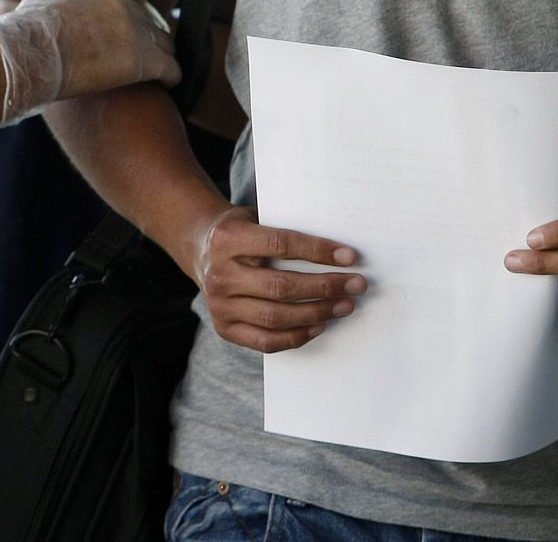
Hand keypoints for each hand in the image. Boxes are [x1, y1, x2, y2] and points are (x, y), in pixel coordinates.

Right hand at [0, 0, 178, 124]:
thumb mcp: (34, 8)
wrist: (33, 56)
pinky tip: (168, 86)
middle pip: (155, 23)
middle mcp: (124, 8)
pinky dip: (172, 77)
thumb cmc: (27, 37)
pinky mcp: (146, 60)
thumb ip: (40, 1)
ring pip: (167, 44)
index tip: (134, 40)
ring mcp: (138, 32)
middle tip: (153, 59)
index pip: (134, 6)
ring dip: (164, 59)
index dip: (137, 25)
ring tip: (162, 75)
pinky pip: (172, 68)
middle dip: (155, 40)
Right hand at [189, 206, 363, 353]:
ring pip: (277, 316)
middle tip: (357, 284)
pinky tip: (321, 325)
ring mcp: (220, 305)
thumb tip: (338, 248)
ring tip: (345, 305)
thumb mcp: (255, 217)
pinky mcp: (225, 328)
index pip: (281, 245)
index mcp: (228, 239)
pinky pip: (267, 341)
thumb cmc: (241, 232)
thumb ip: (285, 227)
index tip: (350, 256)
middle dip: (325, 287)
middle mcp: (220, 274)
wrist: (200, 249)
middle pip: (281, 286)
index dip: (318, 251)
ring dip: (318, 313)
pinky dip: (298, 336)